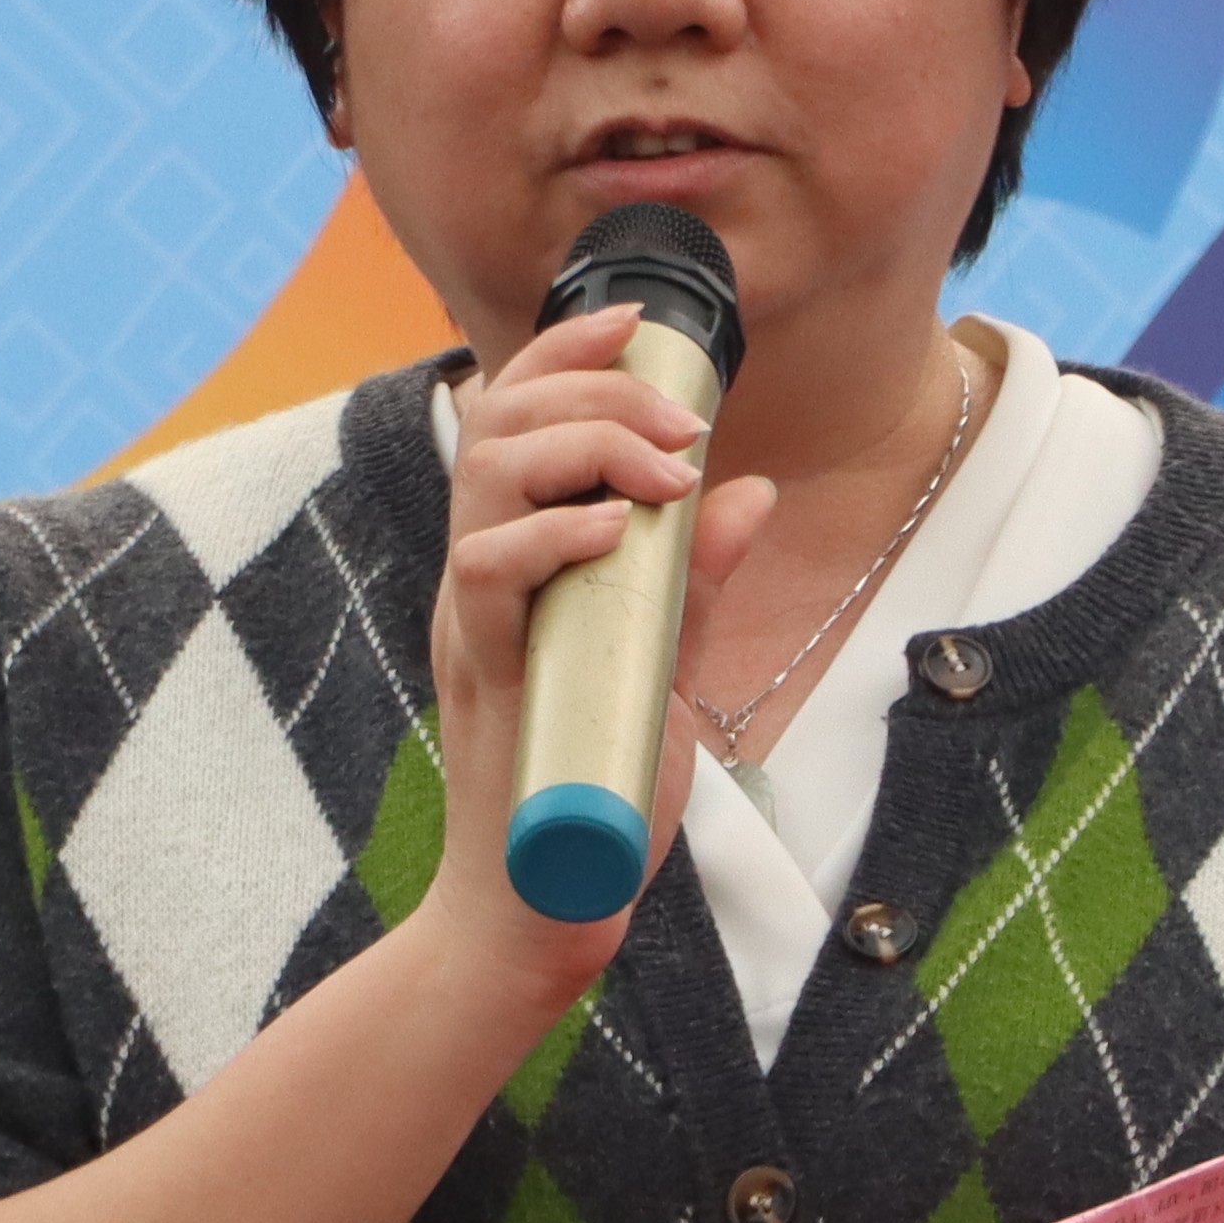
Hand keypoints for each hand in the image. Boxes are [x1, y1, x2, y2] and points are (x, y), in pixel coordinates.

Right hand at [419, 305, 778, 981]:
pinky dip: (551, 534)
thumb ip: (694, 580)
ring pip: (482, 480)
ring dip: (580, 446)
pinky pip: (486, 576)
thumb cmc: (595, 783)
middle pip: (496, 426)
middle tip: (684, 421)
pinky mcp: (483, 675)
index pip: (512, 417)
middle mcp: (479, 576)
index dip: (564, 351)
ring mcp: (473, 623)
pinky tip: (612, 528)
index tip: (637, 321)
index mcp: (513, 557)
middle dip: (593, 392)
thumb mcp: (664, 663)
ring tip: (662, 467)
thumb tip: (749, 491)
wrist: (545, 900)